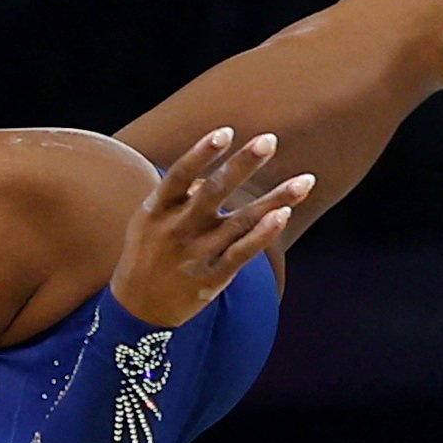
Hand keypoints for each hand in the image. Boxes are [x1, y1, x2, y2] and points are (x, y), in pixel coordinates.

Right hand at [112, 128, 310, 328]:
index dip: (201, 152)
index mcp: (156, 211)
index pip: (179, 175)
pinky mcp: (212, 277)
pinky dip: (263, 234)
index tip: (226, 131)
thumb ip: (176, 196)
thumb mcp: (146, 221)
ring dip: (275, 199)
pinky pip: (242, 253)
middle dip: (242, 165)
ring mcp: (196, 254)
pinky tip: (285, 214)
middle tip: (269, 140)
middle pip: (213, 192)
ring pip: (240, 221)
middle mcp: (177, 230)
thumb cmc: (146, 254)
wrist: (136, 310)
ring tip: (306, 180)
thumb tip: (207, 176)